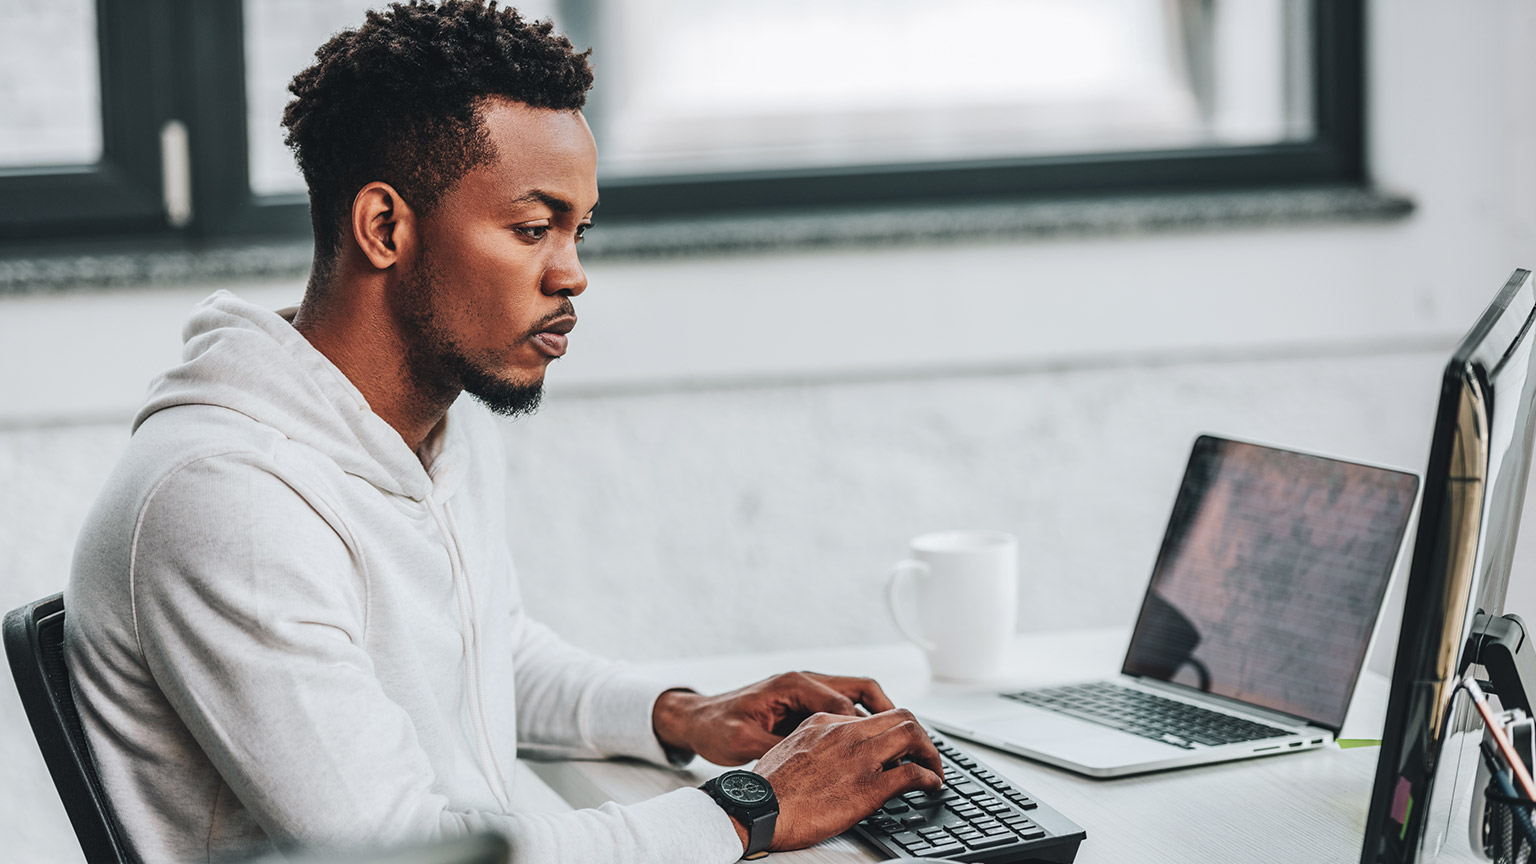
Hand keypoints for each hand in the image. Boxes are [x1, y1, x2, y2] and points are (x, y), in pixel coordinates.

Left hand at [652, 671, 896, 765]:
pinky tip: (869, 746)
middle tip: (909, 738)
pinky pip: (843, 706)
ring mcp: (807, 690)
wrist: (696, 718)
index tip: (888, 750)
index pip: (845, 702)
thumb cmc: (717, 728)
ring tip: (898, 743)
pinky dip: (861, 722)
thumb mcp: (744, 742)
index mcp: (794, 685)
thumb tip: (810, 760)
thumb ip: (778, 746)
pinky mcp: (804, 703)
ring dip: (878, 716)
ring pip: (856, 696)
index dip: (868, 727)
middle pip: (861, 689)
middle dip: (889, 711)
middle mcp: (805, 681)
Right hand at [755, 709, 944, 850]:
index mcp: (824, 722)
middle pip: (900, 716)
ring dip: (930, 753)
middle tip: (925, 754)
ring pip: (912, 735)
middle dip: (920, 735)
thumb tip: (832, 757)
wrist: (758, 809)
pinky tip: (931, 787)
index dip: (891, 732)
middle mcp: (845, 734)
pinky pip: (911, 774)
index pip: (872, 716)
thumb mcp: (789, 749)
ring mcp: (858, 758)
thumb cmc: (767, 789)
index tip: (898, 748)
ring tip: (934, 769)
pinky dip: (929, 778)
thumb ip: (815, 746)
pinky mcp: (868, 788)